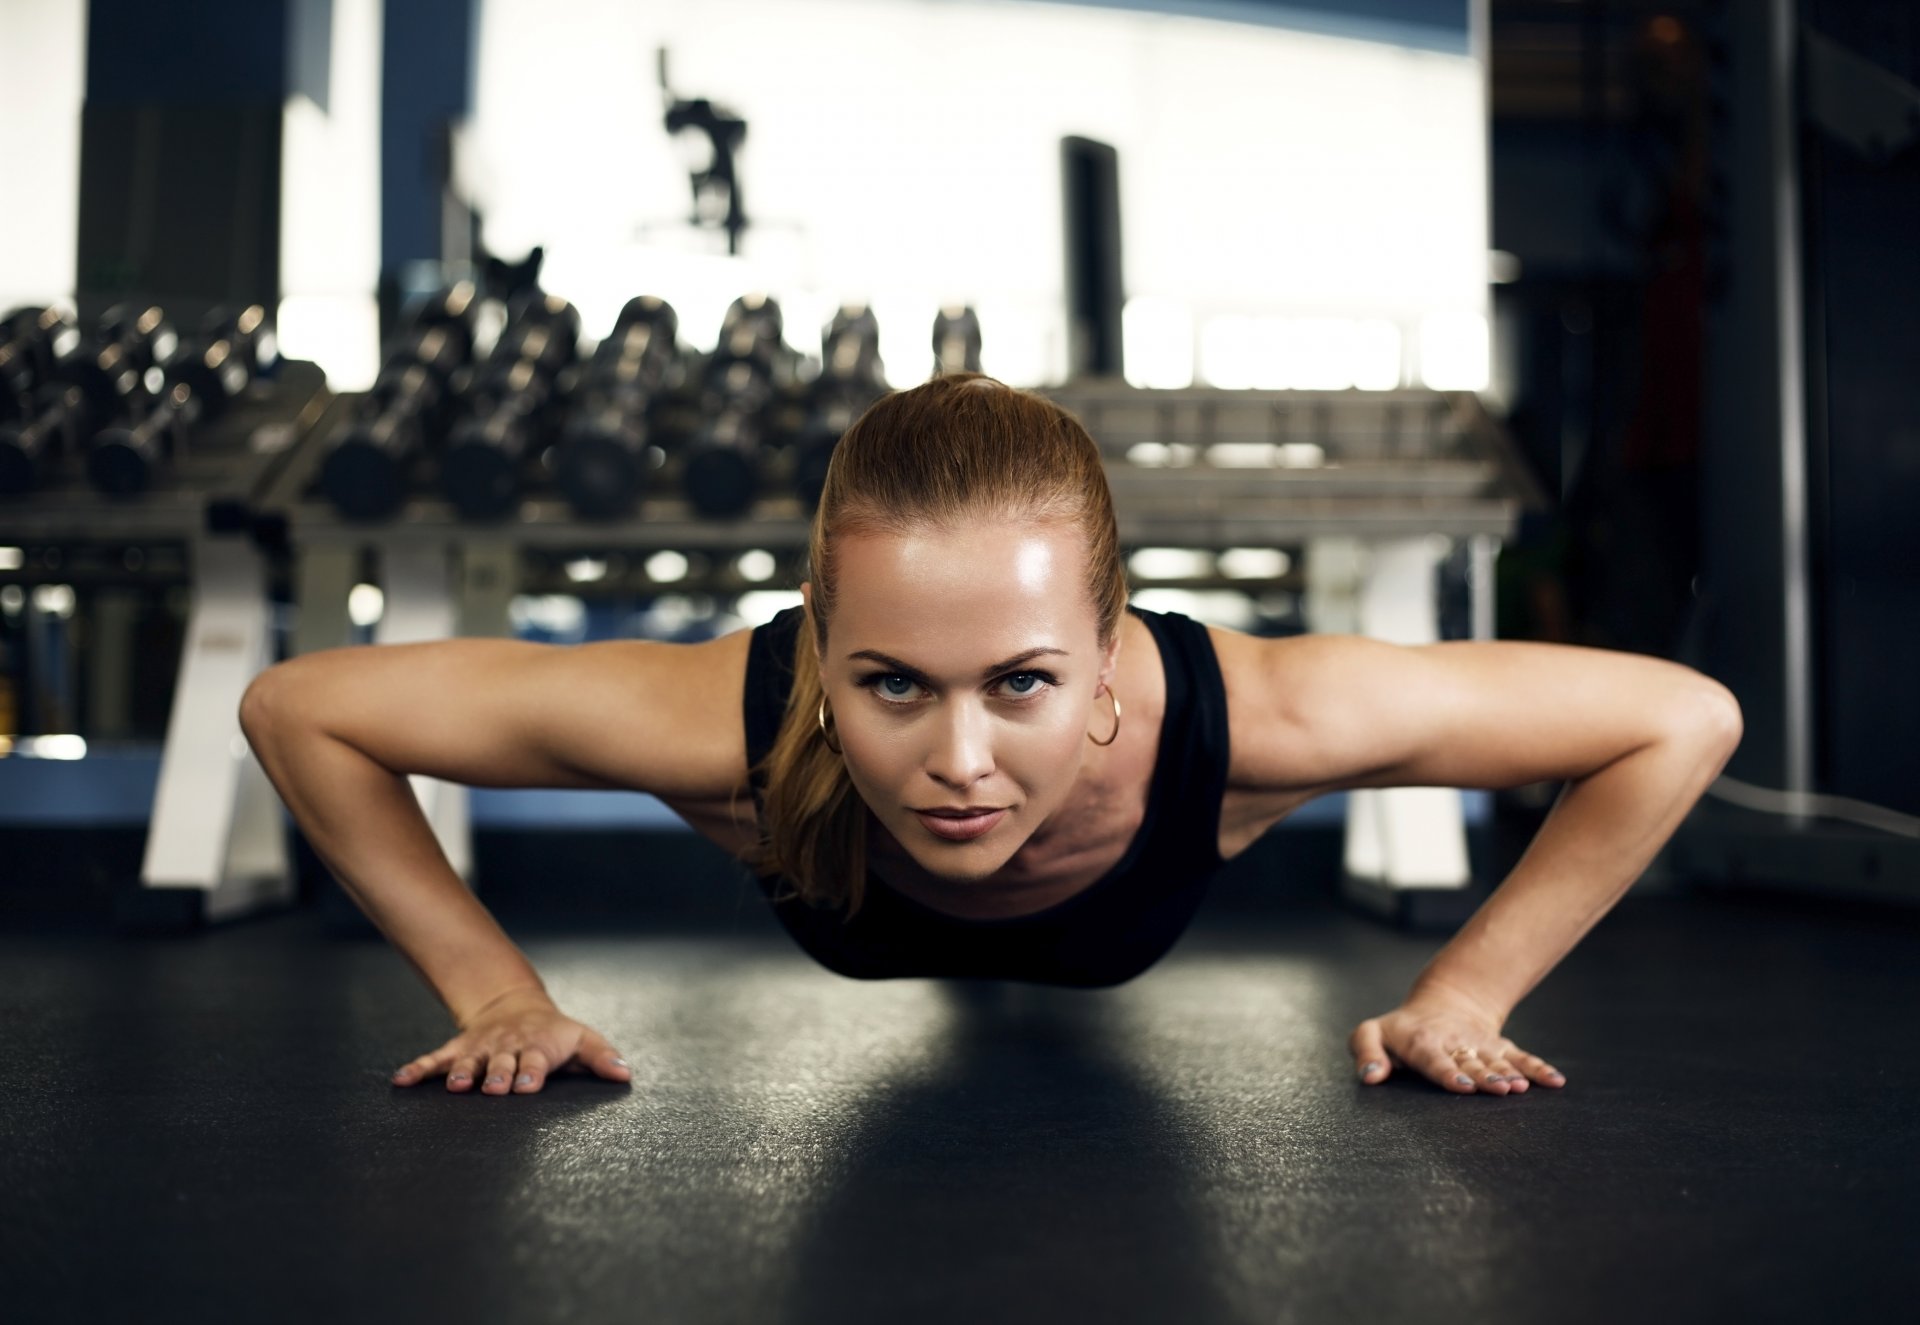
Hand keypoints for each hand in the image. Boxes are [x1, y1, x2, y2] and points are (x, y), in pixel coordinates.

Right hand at [389, 987, 632, 1094]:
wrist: (516, 1006)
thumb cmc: (554, 1033)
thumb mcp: (581, 1039)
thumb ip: (602, 1057)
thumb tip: (626, 1074)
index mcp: (537, 1048)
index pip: (535, 1061)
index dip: (531, 1073)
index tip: (527, 1086)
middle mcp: (506, 1049)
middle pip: (501, 1064)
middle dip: (498, 1077)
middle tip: (493, 1089)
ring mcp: (480, 1051)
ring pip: (468, 1063)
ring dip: (461, 1074)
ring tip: (455, 1087)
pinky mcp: (458, 1051)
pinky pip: (435, 1060)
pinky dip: (418, 1069)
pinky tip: (400, 1081)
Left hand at [1348, 986, 1565, 1094]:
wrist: (1442, 1006)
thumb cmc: (1399, 1031)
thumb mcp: (1370, 1034)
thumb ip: (1365, 1053)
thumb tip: (1369, 1078)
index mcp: (1422, 1043)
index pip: (1435, 1060)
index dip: (1449, 1072)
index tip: (1463, 1086)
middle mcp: (1455, 1045)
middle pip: (1471, 1063)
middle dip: (1485, 1077)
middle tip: (1500, 1090)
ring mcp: (1480, 1047)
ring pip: (1497, 1061)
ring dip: (1511, 1074)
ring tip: (1522, 1088)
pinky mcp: (1499, 1049)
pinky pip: (1521, 1058)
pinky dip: (1539, 1069)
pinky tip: (1556, 1081)